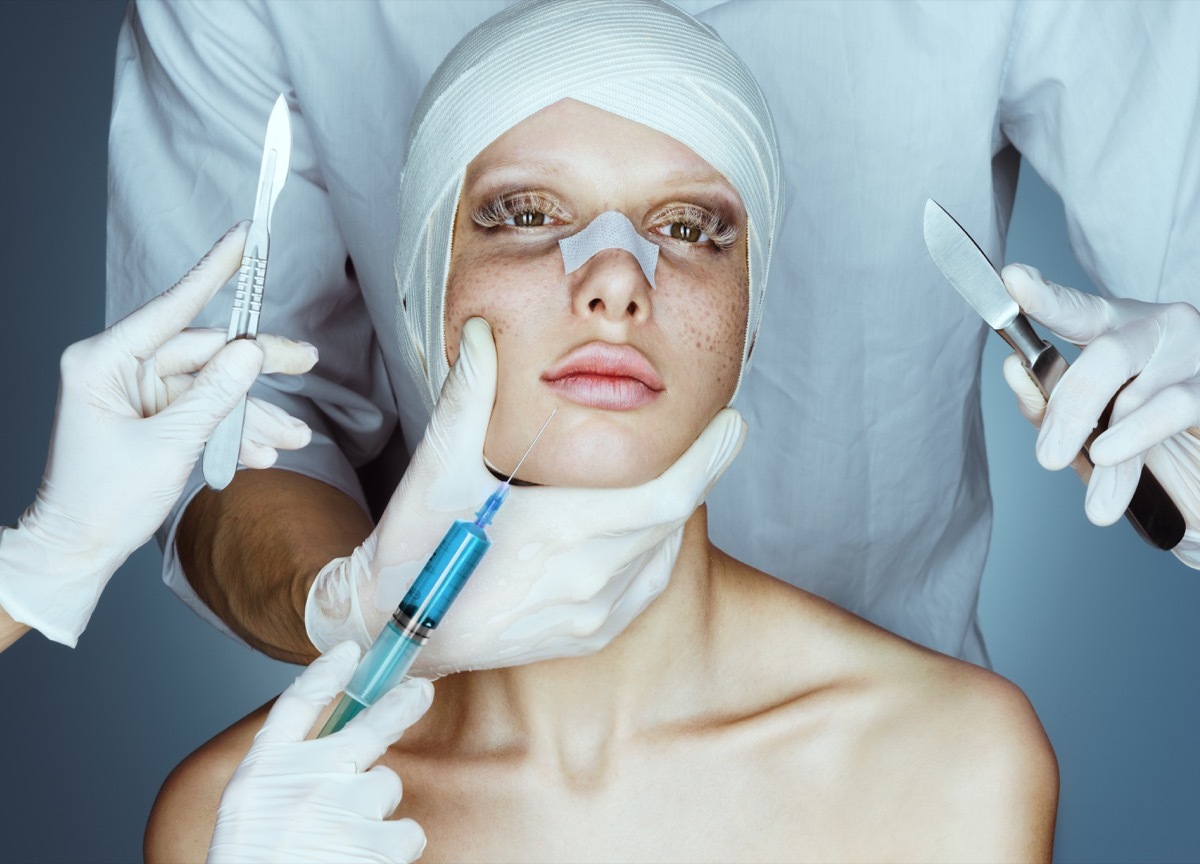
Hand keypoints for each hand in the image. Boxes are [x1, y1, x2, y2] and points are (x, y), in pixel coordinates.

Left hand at [0, 223, 317, 644]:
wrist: (78, 552)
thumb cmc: (101, 502)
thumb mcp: (169, 447)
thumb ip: (215, 396)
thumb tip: (251, 351)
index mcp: (103, 361)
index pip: (171, 307)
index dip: (214, 272)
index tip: (244, 236)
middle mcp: (121, 370)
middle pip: (204, 353)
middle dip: (257, 368)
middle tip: (305, 362)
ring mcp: (139, 396)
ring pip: (212, 388)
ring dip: (253, 415)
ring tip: (292, 438)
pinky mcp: (155, 420)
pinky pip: (205, 413)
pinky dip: (234, 433)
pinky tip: (262, 454)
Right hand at [207, 641, 429, 863]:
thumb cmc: (256, 863)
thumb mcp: (250, 813)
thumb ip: (287, 776)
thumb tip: (337, 749)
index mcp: (263, 773)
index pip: (296, 705)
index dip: (326, 674)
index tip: (349, 651)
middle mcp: (305, 779)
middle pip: (367, 726)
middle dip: (401, 704)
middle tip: (421, 690)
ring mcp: (343, 807)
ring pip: (387, 788)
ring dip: (376, 812)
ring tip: (344, 845)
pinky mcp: (377, 841)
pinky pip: (407, 832)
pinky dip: (393, 848)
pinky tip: (362, 863)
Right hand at [306, 317, 745, 674]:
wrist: (391, 627)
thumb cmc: (413, 546)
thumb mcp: (434, 469)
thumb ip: (468, 398)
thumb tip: (487, 333)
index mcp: (558, 534)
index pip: (665, 496)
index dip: (707, 459)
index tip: (732, 424)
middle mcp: (586, 583)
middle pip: (672, 521)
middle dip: (699, 473)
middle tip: (715, 435)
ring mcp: (590, 618)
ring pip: (663, 553)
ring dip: (676, 512)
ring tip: (680, 473)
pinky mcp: (587, 639)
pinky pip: (647, 588)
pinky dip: (658, 550)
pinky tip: (650, 528)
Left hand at [999, 263, 1199, 566]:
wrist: (1197, 469)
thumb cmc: (1140, 441)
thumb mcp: (1083, 424)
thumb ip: (1046, 401)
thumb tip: (1013, 369)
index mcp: (1117, 327)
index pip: (1078, 309)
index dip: (1046, 297)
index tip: (1014, 279)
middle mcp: (1158, 328)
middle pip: (1107, 354)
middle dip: (1071, 409)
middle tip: (1048, 456)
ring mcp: (1194, 353)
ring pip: (1136, 392)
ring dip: (1104, 444)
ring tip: (1084, 484)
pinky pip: (1171, 408)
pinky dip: (1135, 439)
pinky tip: (1111, 457)